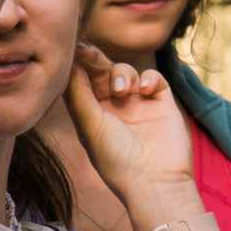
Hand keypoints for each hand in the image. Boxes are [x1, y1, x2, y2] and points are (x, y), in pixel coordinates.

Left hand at [65, 45, 197, 222]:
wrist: (155, 180)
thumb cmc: (116, 159)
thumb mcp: (90, 126)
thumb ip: (78, 93)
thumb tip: (69, 63)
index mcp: (92, 114)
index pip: (82, 82)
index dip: (79, 65)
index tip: (75, 51)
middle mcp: (114, 108)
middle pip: (104, 72)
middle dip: (98, 62)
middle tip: (90, 54)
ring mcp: (139, 104)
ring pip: (127, 72)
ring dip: (122, 74)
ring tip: (122, 90)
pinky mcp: (162, 103)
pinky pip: (154, 78)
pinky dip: (148, 78)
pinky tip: (144, 90)